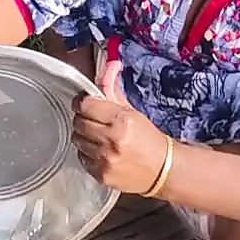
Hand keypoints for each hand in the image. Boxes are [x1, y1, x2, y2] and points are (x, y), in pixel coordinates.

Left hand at [72, 59, 171, 194]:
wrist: (162, 169)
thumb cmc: (148, 138)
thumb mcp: (131, 111)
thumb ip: (113, 88)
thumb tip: (110, 64)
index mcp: (121, 120)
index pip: (86, 104)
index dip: (83, 102)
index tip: (86, 103)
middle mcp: (112, 140)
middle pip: (78, 122)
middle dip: (83, 118)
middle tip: (93, 120)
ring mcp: (105, 160)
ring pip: (77, 139)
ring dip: (84, 136)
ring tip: (98, 136)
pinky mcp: (100, 175)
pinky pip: (81, 157)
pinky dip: (87, 153)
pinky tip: (99, 151)